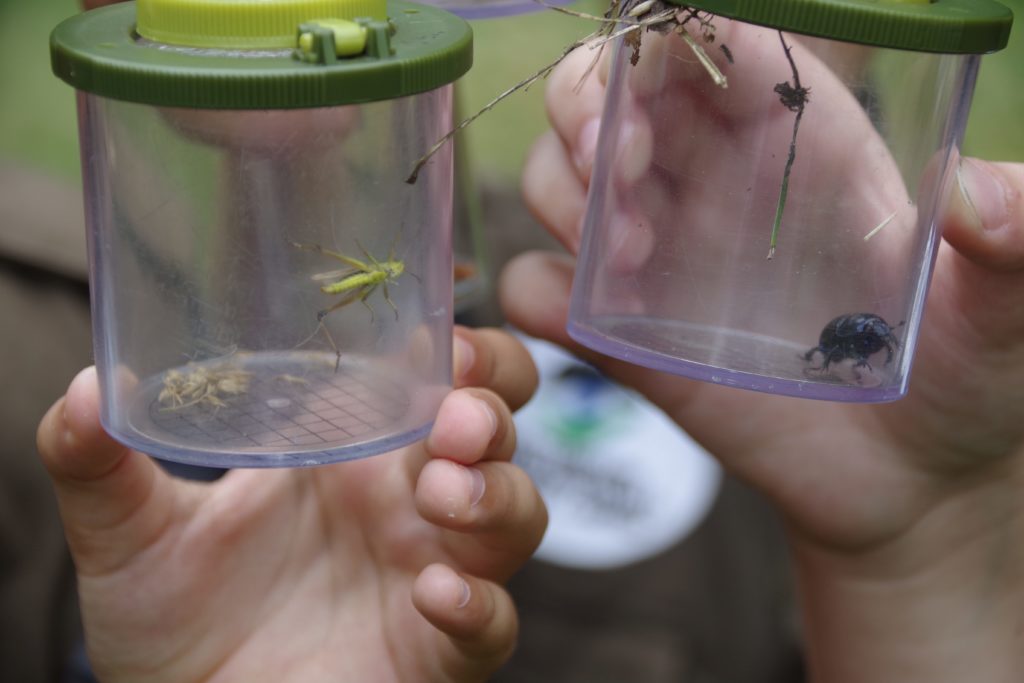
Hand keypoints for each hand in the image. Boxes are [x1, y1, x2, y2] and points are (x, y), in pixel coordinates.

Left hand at [37, 327, 543, 682]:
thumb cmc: (172, 617)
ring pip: (520, 515)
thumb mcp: (132, 531)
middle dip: (497, 409)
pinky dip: (479, 602)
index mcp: (355, 449)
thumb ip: (100, 461)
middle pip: (501, 430)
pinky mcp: (438, 649)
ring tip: (441, 495)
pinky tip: (432, 593)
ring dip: (497, 494)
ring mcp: (428, 569)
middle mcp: (406, 501)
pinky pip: (495, 623)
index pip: (440, 375)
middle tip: (457, 417)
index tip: (442, 340)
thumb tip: (86, 388)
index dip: (463, 349)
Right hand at [505, 30, 1023, 680]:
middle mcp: (708, 180)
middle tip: (620, 180)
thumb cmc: (964, 374)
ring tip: (626, 258)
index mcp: (793, 132)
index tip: (658, 104)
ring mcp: (655, 256)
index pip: (699, 41)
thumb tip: (980, 196)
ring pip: (552, 178)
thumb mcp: (1007, 303)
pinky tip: (587, 318)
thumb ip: (1013, 240)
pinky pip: (538, 289)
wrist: (909, 481)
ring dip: (561, 200)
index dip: (656, 45)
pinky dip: (538, 295)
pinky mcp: (621, 333)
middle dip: (584, 117)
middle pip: (596, 93)